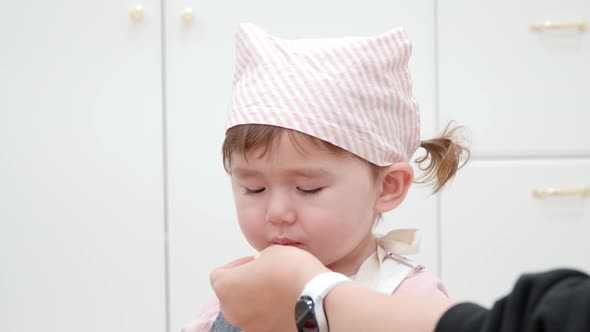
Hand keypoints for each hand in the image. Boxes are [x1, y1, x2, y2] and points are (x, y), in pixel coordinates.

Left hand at [210, 245, 329, 331]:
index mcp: (226, 288)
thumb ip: (257, 261)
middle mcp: (232, 312)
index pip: (219, 275)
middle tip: (266, 275)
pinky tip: (286, 304)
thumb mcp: (270, 252)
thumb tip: (259, 268)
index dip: (236, 265)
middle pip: (231, 296)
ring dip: (257, 301)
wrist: (317, 298)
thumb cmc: (292, 272)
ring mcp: (250, 327)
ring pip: (247, 311)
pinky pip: (263, 322)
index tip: (253, 262)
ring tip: (279, 290)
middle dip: (245, 285)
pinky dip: (270, 314)